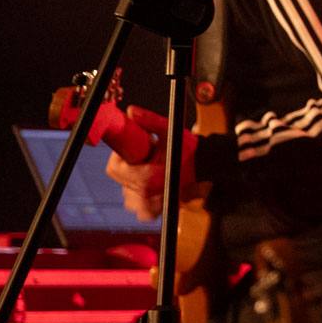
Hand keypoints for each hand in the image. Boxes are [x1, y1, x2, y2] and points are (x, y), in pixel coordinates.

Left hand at [104, 105, 194, 220]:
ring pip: (125, 189)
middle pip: (120, 177)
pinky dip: (141, 192)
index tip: (137, 148)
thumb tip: (131, 112)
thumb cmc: (191, 151)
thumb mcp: (171, 131)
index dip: (123, 155)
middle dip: (131, 164)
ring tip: (154, 168)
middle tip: (149, 156)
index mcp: (147, 180)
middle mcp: (145, 196)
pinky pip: (135, 202)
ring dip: (134, 178)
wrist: (206, 167)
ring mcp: (148, 206)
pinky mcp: (150, 211)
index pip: (115, 168)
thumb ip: (150, 120)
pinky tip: (154, 181)